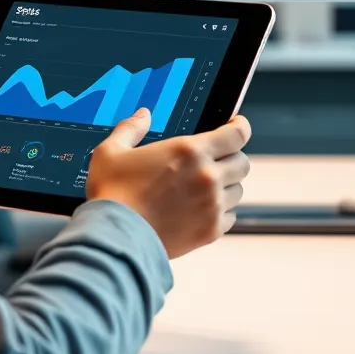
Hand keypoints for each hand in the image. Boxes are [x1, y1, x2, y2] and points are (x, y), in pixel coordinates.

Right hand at [86, 111, 251, 258]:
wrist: (115, 238)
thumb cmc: (113, 194)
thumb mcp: (112, 151)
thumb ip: (131, 128)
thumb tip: (143, 115)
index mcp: (190, 150)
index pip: (237, 133)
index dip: (240, 126)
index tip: (237, 125)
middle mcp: (208, 176)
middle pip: (242, 161)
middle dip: (232, 157)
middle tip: (216, 159)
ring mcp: (213, 205)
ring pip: (238, 190)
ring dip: (226, 186)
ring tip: (204, 188)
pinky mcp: (211, 231)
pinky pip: (230, 217)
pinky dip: (221, 212)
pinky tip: (201, 210)